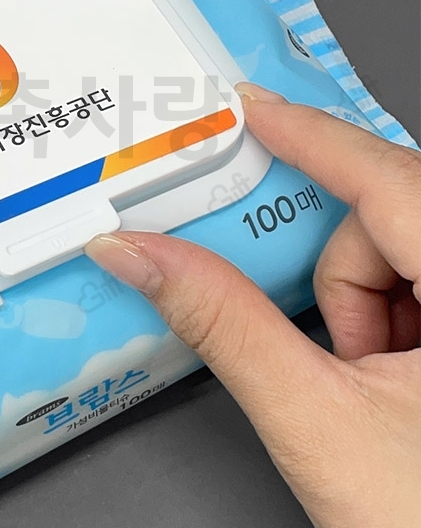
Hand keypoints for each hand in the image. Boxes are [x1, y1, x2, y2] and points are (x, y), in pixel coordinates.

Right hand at [85, 83, 420, 527]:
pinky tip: (384, 383)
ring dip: (363, 315)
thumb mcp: (314, 421)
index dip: (310, 136)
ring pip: (404, 263)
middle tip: (323, 340)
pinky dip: (385, 324)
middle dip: (341, 282)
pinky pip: (418, 293)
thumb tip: (135, 252)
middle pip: (392, 225)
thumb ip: (219, 323)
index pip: (390, 180)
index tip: (247, 106)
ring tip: (369, 393)